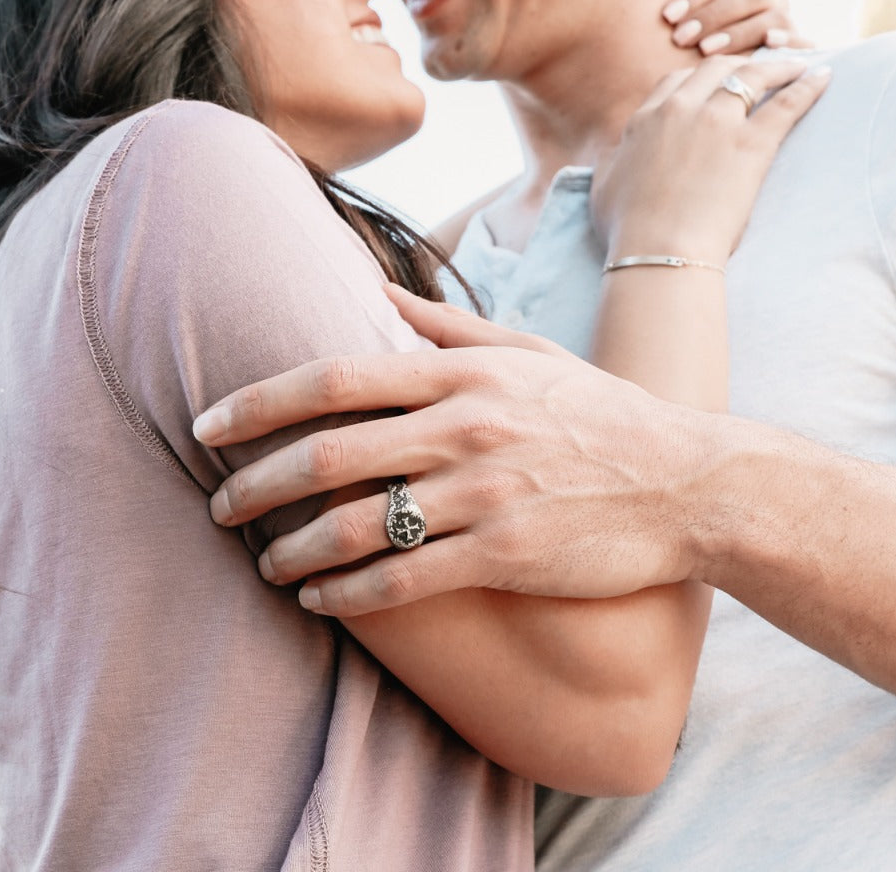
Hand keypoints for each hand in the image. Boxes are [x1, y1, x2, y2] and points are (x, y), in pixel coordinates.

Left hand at [195, 285, 708, 615]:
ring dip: (293, 549)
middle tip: (217, 505)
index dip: (259, 403)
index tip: (209, 425)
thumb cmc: (598, 411)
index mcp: (461, 375)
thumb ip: (445, 326)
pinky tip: (319, 602)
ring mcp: (484, 493)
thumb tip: (376, 292)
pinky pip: (404, 582)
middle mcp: (462, 428)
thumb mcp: (527, 351)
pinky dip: (349, 597)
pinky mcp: (505, 554)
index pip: (333, 379)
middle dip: (256, 483)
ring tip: (264, 562)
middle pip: (328, 454)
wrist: (686, 480)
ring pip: (356, 526)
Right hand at [594, 55, 830, 263]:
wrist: (658, 251)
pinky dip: (808, 85)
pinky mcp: (752, 143)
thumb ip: (611, 160)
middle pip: (714, 68)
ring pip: (752, 75)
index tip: (714, 83)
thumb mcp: (603, 187)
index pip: (675, 81)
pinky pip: (787, 103)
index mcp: (645, 119)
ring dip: (777, 66)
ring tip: (796, 65)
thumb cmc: (628, 229)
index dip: (698, 78)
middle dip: (737, 64)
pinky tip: (824, 77)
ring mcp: (717, 122)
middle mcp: (680, 109)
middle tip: (756, 70)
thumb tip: (614, 152)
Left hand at [662, 0, 812, 54]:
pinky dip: (786, 39)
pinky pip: (800, 39)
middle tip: (680, 38)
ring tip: (706, 50)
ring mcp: (786, 20)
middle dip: (711, 16)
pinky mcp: (801, 47)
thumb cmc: (702, 49)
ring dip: (736, 32)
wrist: (734, 81)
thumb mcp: (689, 25)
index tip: (666, 16)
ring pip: (769, 16)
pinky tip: (768, 42)